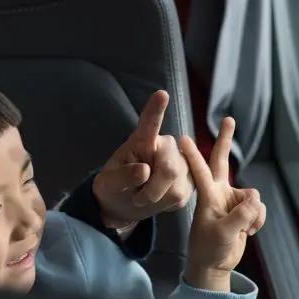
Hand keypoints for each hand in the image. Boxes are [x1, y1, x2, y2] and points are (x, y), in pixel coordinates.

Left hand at [93, 90, 192, 227]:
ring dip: (157, 197)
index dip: (156, 110)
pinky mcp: (190, 179)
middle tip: (136, 198)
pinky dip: (165, 203)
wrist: (125, 204)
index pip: (149, 124)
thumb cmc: (114, 188)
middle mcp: (164, 146)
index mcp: (141, 141)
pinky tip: (157, 199)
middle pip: (170, 167)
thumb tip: (144, 170)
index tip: (161, 94)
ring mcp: (180, 162)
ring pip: (177, 184)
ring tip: (143, 196)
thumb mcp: (108, 184)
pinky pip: (182, 196)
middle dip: (152, 189)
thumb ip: (122, 177)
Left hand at [182, 117, 265, 291]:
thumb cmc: (209, 248)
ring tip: (241, 229)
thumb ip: (240, 215)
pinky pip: (259, 209)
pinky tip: (247, 231)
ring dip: (253, 214)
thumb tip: (255, 198)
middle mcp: (218, 192)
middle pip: (222, 161)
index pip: (199, 171)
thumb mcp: (223, 233)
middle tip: (229, 119)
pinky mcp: (243, 208)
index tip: (182, 136)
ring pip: (253, 197)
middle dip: (226, 140)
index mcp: (207, 195)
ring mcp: (231, 199)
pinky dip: (258, 221)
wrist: (214, 264)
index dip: (192, 154)